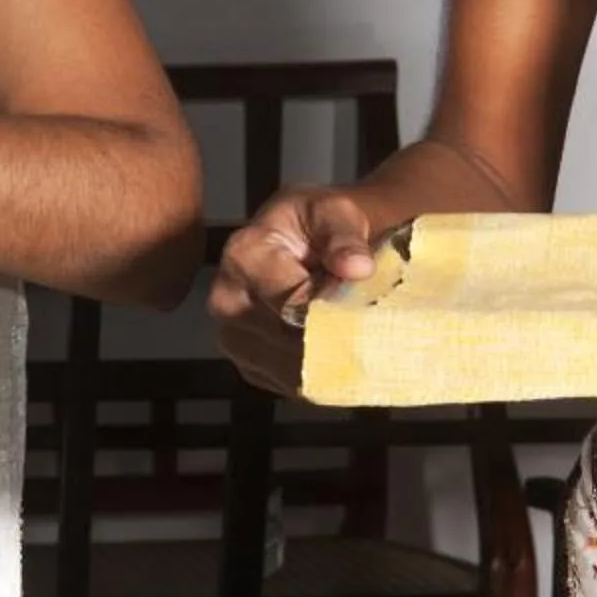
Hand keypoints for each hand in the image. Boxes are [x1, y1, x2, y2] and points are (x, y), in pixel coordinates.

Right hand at [209, 187, 377, 396]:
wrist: (299, 241)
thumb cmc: (317, 224)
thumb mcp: (335, 213)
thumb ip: (346, 238)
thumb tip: (358, 267)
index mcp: (243, 255)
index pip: (293, 302)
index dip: (335, 310)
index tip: (367, 307)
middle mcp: (226, 299)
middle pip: (290, 341)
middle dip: (335, 338)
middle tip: (371, 327)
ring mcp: (231, 337)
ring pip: (291, 369)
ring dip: (330, 359)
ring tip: (354, 334)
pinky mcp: (247, 365)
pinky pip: (289, 383)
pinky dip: (319, 374)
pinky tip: (335, 350)